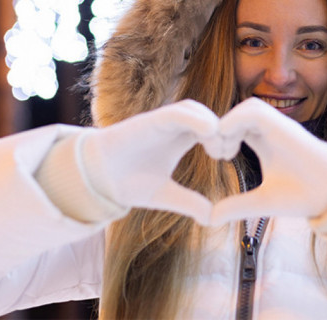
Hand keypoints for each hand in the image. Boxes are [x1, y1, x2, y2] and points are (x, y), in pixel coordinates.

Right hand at [81, 100, 218, 224]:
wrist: (98, 178)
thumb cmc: (129, 182)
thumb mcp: (165, 194)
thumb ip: (189, 202)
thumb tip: (212, 218)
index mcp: (181, 139)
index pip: (211, 128)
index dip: (224, 138)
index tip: (228, 157)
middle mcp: (174, 127)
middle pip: (207, 115)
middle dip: (223, 130)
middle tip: (226, 153)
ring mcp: (162, 122)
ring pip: (194, 109)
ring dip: (211, 124)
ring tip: (216, 149)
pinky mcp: (150, 120)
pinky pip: (177, 112)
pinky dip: (195, 119)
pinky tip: (206, 135)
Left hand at [209, 98, 326, 224]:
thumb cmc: (301, 194)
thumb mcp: (260, 201)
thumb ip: (236, 206)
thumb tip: (211, 219)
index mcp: (262, 140)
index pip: (234, 125)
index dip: (219, 136)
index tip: (216, 158)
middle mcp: (269, 129)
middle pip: (237, 113)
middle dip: (219, 130)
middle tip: (217, 154)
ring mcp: (277, 125)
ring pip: (245, 107)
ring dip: (227, 125)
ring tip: (226, 152)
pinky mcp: (282, 125)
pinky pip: (252, 111)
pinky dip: (234, 122)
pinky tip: (232, 148)